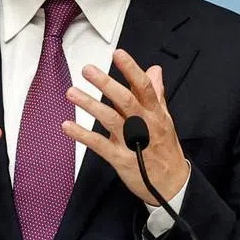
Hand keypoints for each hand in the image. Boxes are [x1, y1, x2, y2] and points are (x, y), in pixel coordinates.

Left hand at [61, 49, 187, 205]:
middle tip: (88, 70)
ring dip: (89, 105)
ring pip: (110, 119)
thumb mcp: (165, 119)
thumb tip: (154, 70)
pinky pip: (98, 144)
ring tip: (72, 92)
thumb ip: (156, 94)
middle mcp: (144, 124)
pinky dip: (82, 135)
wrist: (171, 185)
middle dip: (106, 83)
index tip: (118, 54)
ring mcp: (131, 142)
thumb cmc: (165, 149)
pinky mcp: (120, 158)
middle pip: (125, 100)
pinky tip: (67, 126)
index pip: (143, 86)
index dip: (131, 69)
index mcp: (154, 113)